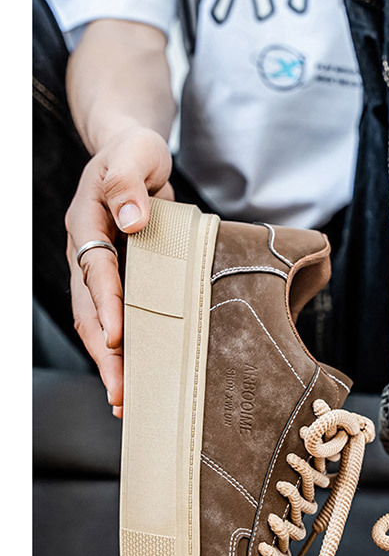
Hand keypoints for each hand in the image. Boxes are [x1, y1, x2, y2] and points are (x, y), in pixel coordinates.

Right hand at [64, 126, 173, 415]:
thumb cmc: (133, 153)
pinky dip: (125, 348)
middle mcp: (86, 251)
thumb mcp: (133, 155)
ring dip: (111, 362)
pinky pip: (116, 318)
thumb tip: (131, 219)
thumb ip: (130, 184)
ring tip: (125, 402)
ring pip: (97, 323)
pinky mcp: (118, 278)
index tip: (117, 336)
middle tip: (121, 393)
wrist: (132, 154)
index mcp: (86, 224)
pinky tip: (135, 378)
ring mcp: (99, 269)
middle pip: (89, 311)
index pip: (96, 271)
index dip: (106, 305)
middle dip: (104, 354)